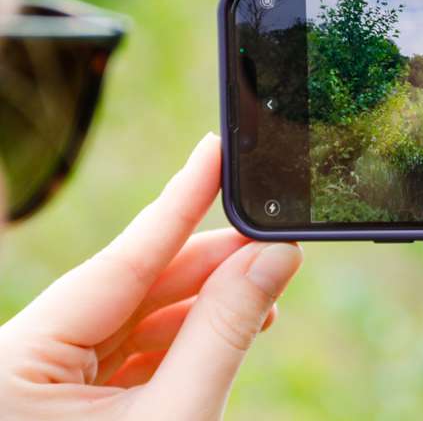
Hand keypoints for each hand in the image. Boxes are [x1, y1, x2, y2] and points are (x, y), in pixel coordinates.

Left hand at [0, 133, 301, 419]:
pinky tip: (232, 326)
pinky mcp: (67, 399)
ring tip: (265, 288)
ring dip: (206, 304)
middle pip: (131, 286)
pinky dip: (185, 339)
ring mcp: (43, 380)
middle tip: (270, 236)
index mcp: (17, 361)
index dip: (180, 200)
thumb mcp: (179, 415)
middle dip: (210, 263)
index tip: (215, 149)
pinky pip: (131, 349)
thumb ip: (225, 331)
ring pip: (136, 316)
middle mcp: (21, 361)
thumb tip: (275, 256)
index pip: (119, 260)